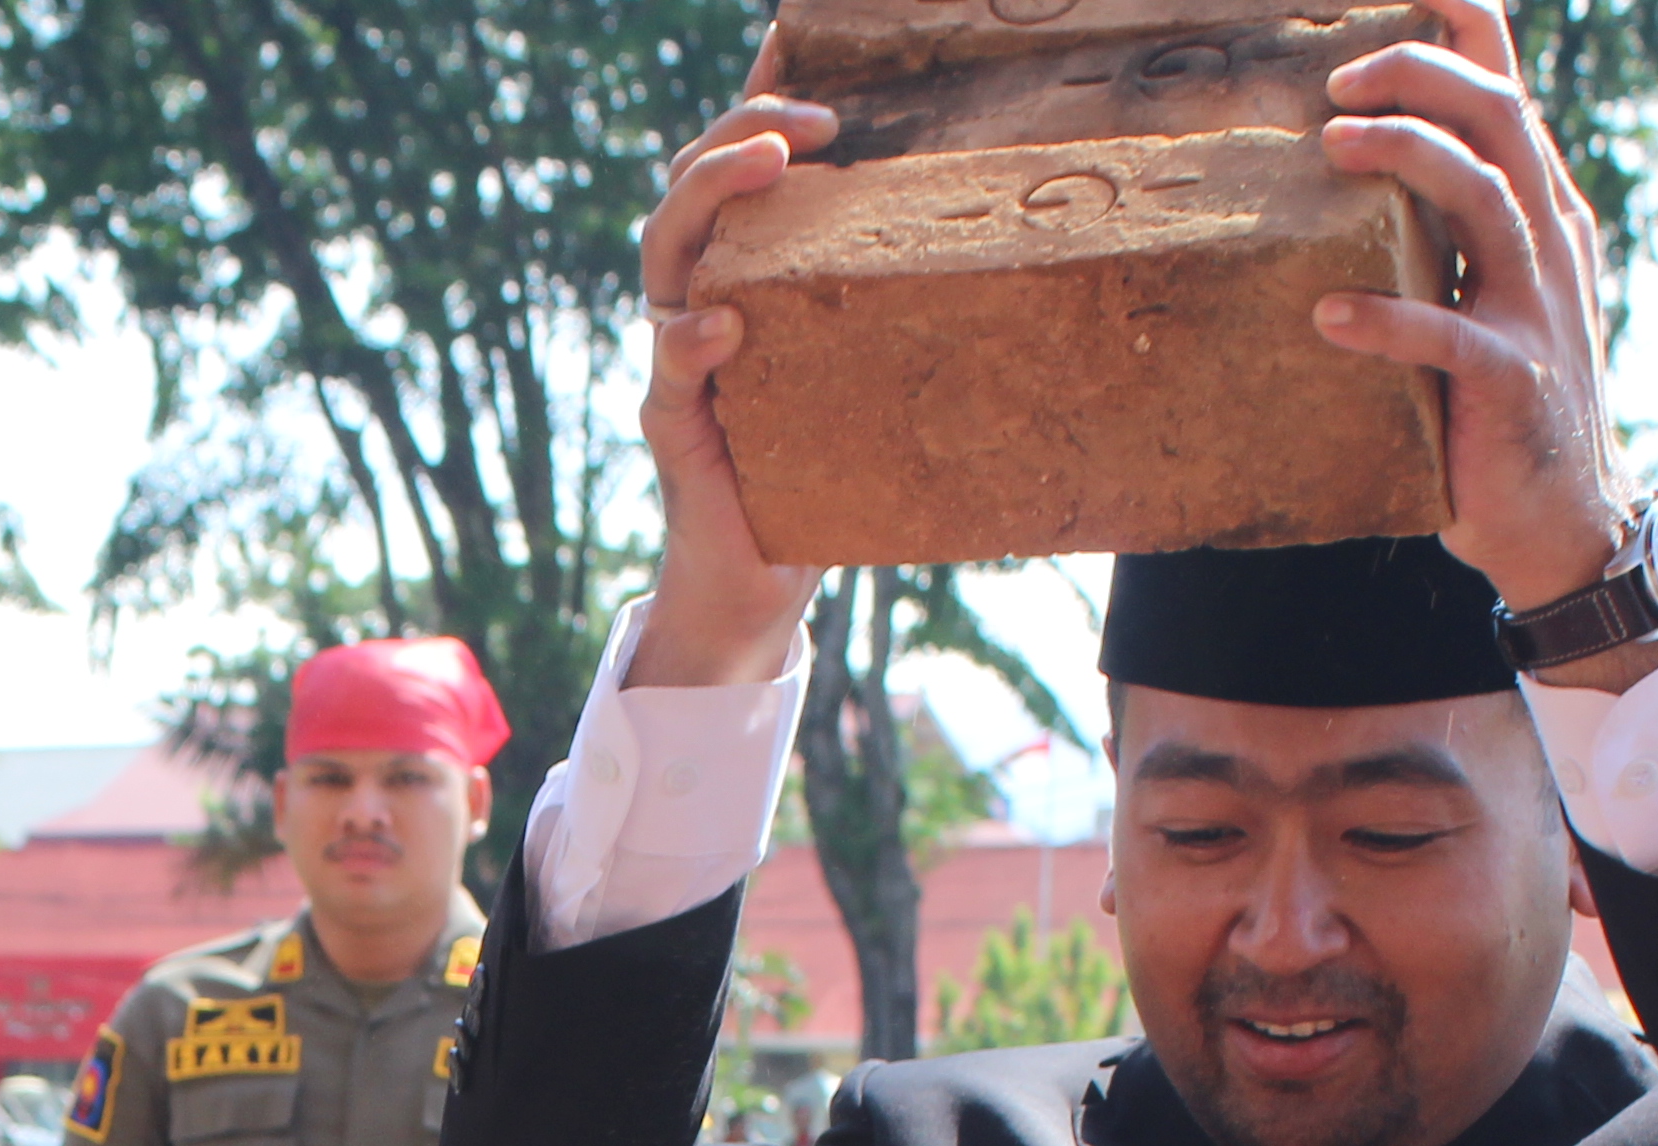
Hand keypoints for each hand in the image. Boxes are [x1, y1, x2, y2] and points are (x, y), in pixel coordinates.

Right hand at [626, 52, 828, 689]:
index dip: (756, 100)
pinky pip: (668, 372)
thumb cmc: (823, 464)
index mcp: (743, 278)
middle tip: (806, 123)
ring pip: (667, 256)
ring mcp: (677, 362)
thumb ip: (887, 305)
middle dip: (736, 135)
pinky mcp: (675, 428)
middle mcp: (699, 303)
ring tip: (763, 165)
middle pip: (689, 191)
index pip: (735, 170)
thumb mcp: (864, 366)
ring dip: (709, 198)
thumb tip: (991, 233)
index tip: (801, 47)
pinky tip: (721, 327)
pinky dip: (690, 343)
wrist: (763, 580)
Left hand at [1310, 0, 1634, 620]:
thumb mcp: (1486, 296)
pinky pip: (1446, 333)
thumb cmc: (1502, 403)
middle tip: (1337, 80)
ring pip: (1483, 195)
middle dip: (1421, 74)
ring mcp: (1535, 307)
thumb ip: (1447, 235)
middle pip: (1498, 117)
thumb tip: (1369, 170)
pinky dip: (1383, 319)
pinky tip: (1326, 313)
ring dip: (1404, 157)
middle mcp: (1549, 241)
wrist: (1565, 519)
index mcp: (1541, 212)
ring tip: (1332, 143)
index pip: (1510, 94)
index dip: (1468, 29)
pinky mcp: (1510, 379)